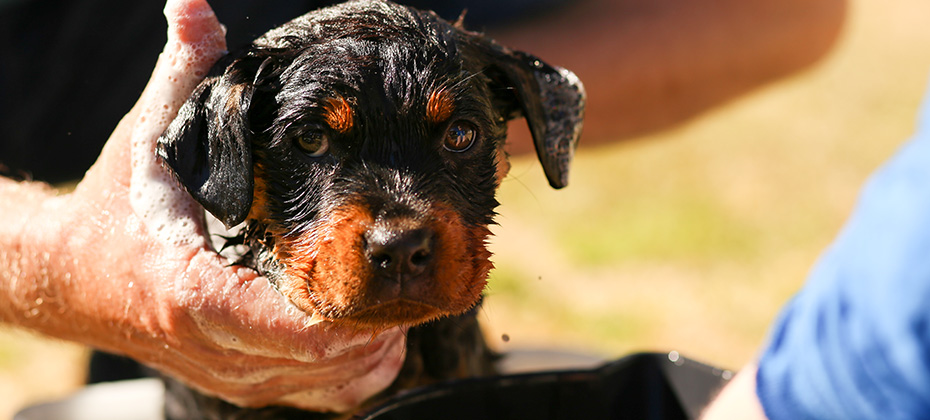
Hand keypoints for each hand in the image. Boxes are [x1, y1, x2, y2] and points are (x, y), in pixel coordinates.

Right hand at [5, 0, 404, 410]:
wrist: (69, 277)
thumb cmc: (115, 210)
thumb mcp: (145, 139)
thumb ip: (182, 74)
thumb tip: (193, 3)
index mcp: (194, 294)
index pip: (293, 327)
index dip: (353, 308)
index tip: (390, 270)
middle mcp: (216, 347)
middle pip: (327, 359)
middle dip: (381, 321)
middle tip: (417, 277)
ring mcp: (230, 374)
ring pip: (332, 384)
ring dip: (378, 345)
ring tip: (404, 299)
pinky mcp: (240, 383)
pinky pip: (320, 397)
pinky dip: (357, 371)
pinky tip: (375, 334)